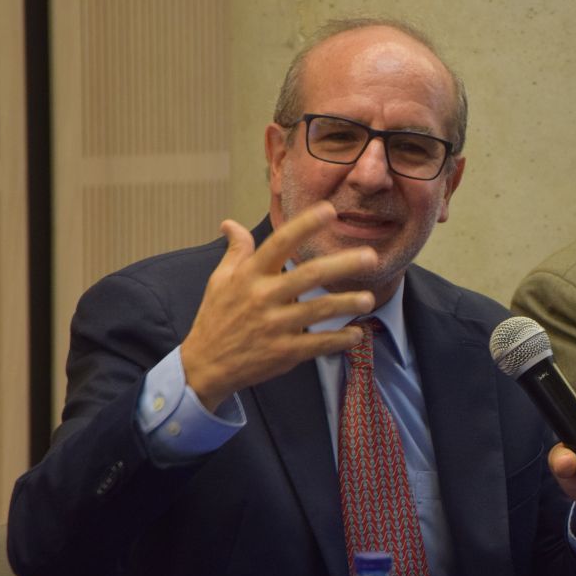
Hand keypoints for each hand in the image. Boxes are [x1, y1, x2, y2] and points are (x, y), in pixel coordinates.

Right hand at [180, 202, 377, 408]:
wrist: (205, 365)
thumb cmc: (215, 318)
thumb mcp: (219, 280)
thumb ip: (235, 251)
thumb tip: (230, 223)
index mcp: (249, 275)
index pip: (280, 243)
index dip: (305, 226)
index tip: (329, 210)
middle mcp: (263, 297)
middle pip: (308, 275)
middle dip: (342, 264)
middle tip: (371, 256)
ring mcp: (275, 326)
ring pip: (318, 311)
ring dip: (346, 303)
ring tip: (369, 299)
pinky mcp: (284, 352)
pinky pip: (318, 344)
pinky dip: (339, 340)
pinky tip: (357, 334)